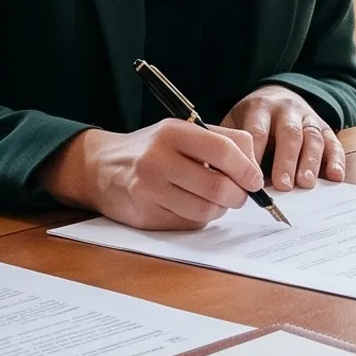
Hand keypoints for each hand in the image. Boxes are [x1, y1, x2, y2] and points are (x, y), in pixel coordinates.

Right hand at [38, 119, 265, 229]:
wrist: (101, 168)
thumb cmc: (152, 149)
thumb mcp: (181, 131)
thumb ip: (221, 141)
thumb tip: (254, 169)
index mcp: (171, 132)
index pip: (223, 150)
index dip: (247, 168)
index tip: (255, 180)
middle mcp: (157, 160)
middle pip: (218, 186)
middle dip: (238, 195)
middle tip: (240, 195)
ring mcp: (148, 190)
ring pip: (206, 211)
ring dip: (219, 209)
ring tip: (214, 199)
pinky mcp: (145, 216)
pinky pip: (189, 224)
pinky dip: (199, 218)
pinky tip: (190, 205)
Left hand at [221, 85, 345, 191]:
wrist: (278, 95)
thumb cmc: (252, 119)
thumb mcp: (235, 122)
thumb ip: (230, 145)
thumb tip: (218, 177)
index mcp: (259, 108)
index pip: (258, 132)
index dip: (256, 155)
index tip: (252, 179)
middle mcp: (286, 110)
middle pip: (288, 134)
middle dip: (286, 160)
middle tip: (283, 185)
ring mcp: (308, 118)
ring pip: (312, 137)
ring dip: (310, 161)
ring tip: (305, 183)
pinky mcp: (325, 127)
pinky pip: (333, 141)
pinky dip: (336, 159)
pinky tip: (335, 176)